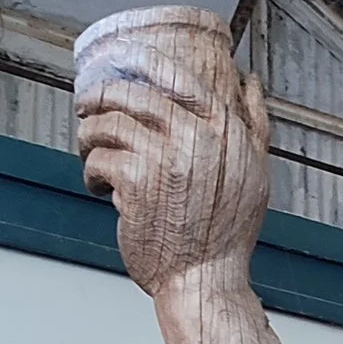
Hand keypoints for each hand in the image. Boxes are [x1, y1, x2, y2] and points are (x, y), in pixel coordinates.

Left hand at [74, 9, 271, 296]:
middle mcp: (197, 138)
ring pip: (108, 124)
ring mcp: (165, 159)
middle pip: (133, 94)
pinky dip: (92, 171)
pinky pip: (99, 159)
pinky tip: (100, 186)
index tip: (120, 60)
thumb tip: (250, 82)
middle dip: (101, 96)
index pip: (179, 77)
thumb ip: (255, 125)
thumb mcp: (254, 173)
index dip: (142, 61)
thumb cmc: (226, 235)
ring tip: (91, 152)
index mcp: (225, 131)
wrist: (204, 283)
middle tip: (87, 105)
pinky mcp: (136, 183)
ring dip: (90, 136)